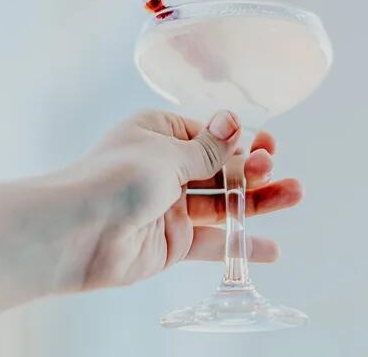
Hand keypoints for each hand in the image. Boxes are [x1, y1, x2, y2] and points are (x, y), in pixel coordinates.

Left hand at [52, 110, 303, 291]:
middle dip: (253, 170)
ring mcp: (172, 206)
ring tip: (294, 195)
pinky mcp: (174, 242)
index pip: (211, 135)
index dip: (241, 142)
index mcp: (160, 134)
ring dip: (258, 202)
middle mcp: (167, 168)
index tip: (269, 144)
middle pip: (222, 169)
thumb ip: (209, 149)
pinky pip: (214, 242)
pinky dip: (241, 245)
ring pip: (224, 204)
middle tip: (277, 170)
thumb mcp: (167, 155)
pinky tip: (270, 248)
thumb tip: (235, 121)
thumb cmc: (112, 179)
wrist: (73, 234)